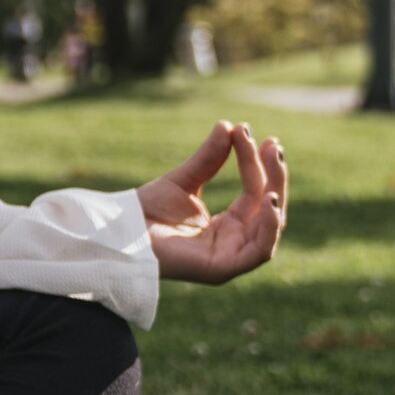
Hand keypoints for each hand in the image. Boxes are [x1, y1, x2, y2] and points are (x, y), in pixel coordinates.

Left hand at [138, 119, 287, 284]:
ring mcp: (229, 258)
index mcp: (226, 225)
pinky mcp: (222, 269)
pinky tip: (267, 198)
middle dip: (273, 175)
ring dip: (276, 193)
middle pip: (266, 209)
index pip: (253, 193)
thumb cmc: (145, 212)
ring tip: (274, 163)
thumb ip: (208, 158)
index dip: (257, 165)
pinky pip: (260, 251)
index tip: (251, 133)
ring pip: (269, 227)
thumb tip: (228, 125)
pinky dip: (269, 225)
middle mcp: (232, 242)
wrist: (119, 232)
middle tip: (272, 144)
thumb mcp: (182, 180)